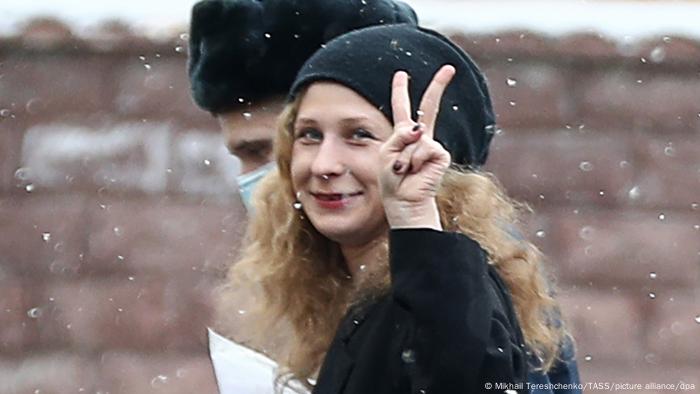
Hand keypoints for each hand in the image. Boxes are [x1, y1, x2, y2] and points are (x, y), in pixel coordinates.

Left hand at [379, 65, 454, 229]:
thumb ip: (399, 135)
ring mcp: (432, 146)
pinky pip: (424, 148)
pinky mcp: (441, 155)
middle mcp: (420, 138)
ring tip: (405, 170)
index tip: (402, 74)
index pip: (403, 108)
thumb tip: (419, 129)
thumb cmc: (392, 181)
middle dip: (438, 86)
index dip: (401, 90)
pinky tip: (415, 172)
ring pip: (415, 138)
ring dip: (404, 157)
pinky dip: (414, 160)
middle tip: (450, 69)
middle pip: (429, 107)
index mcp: (404, 135)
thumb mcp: (386, 153)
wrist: (403, 201)